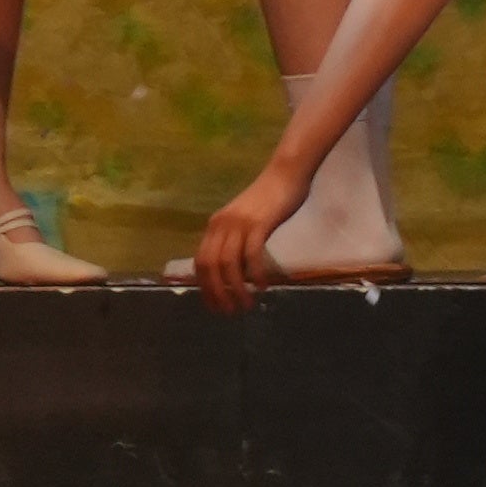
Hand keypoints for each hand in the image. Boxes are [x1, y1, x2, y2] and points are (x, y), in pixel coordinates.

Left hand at [190, 173, 295, 309]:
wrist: (285, 175)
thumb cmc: (267, 200)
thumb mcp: (242, 221)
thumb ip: (233, 240)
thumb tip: (231, 271)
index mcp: (215, 225)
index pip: (200, 262)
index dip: (205, 287)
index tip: (214, 306)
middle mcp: (222, 224)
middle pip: (210, 266)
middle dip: (218, 293)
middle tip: (230, 311)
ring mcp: (239, 223)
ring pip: (229, 263)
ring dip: (237, 289)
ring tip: (247, 304)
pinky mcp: (258, 223)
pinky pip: (252, 254)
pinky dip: (256, 273)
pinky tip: (263, 286)